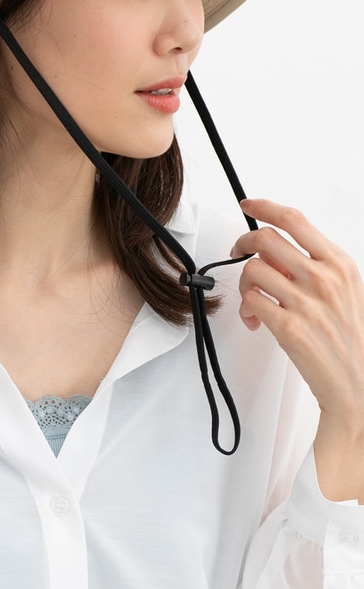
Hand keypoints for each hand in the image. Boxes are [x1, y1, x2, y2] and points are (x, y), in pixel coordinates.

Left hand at [231, 198, 363, 499]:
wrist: (357, 383)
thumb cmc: (348, 337)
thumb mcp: (343, 290)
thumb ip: (312, 265)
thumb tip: (273, 250)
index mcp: (339, 263)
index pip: (295, 220)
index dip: (264, 207)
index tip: (248, 205)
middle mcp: (324, 278)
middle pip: (264, 239)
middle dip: (242, 243)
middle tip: (237, 253)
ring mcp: (306, 302)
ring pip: (251, 269)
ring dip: (243, 283)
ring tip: (253, 299)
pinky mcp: (289, 327)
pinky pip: (249, 301)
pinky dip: (244, 310)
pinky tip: (255, 320)